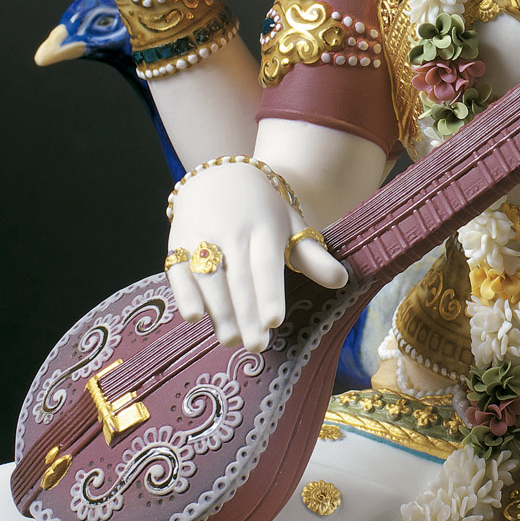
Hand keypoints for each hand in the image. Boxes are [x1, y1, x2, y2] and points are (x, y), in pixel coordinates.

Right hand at [165, 159, 347, 350]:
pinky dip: (185, 292)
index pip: (266, 264)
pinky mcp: (177, 241)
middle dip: (246, 314)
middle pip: (239, 277)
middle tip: (256, 346)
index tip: (274, 321)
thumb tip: (343, 281)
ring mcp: (202, 234)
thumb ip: (312, 256)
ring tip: (231, 340)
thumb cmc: (263, 210)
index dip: (268, 293)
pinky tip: (194, 317)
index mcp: (264, 227)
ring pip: (209, 276)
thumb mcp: (290, 225)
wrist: (219, 174)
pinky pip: (178, 270)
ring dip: (219, 311)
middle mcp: (232, 230)